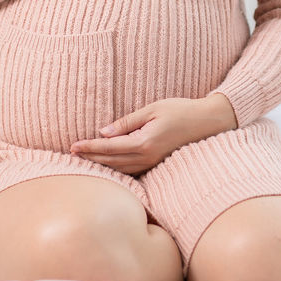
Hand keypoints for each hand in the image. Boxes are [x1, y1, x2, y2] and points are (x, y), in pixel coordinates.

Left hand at [69, 93, 238, 175]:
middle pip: (112, 163)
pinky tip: (107, 166)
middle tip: (71, 154)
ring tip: (84, 161)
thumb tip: (103, 133)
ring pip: (121, 170)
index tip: (73, 146)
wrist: (209, 122)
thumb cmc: (181, 110)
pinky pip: (132, 171)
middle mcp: (147, 157)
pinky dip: (117, 170)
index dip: (89, 148)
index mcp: (144, 143)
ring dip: (101, 166)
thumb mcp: (152, 109)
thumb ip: (127, 123)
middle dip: (91, 159)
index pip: (109, 148)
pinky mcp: (157, 164)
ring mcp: (153, 164)